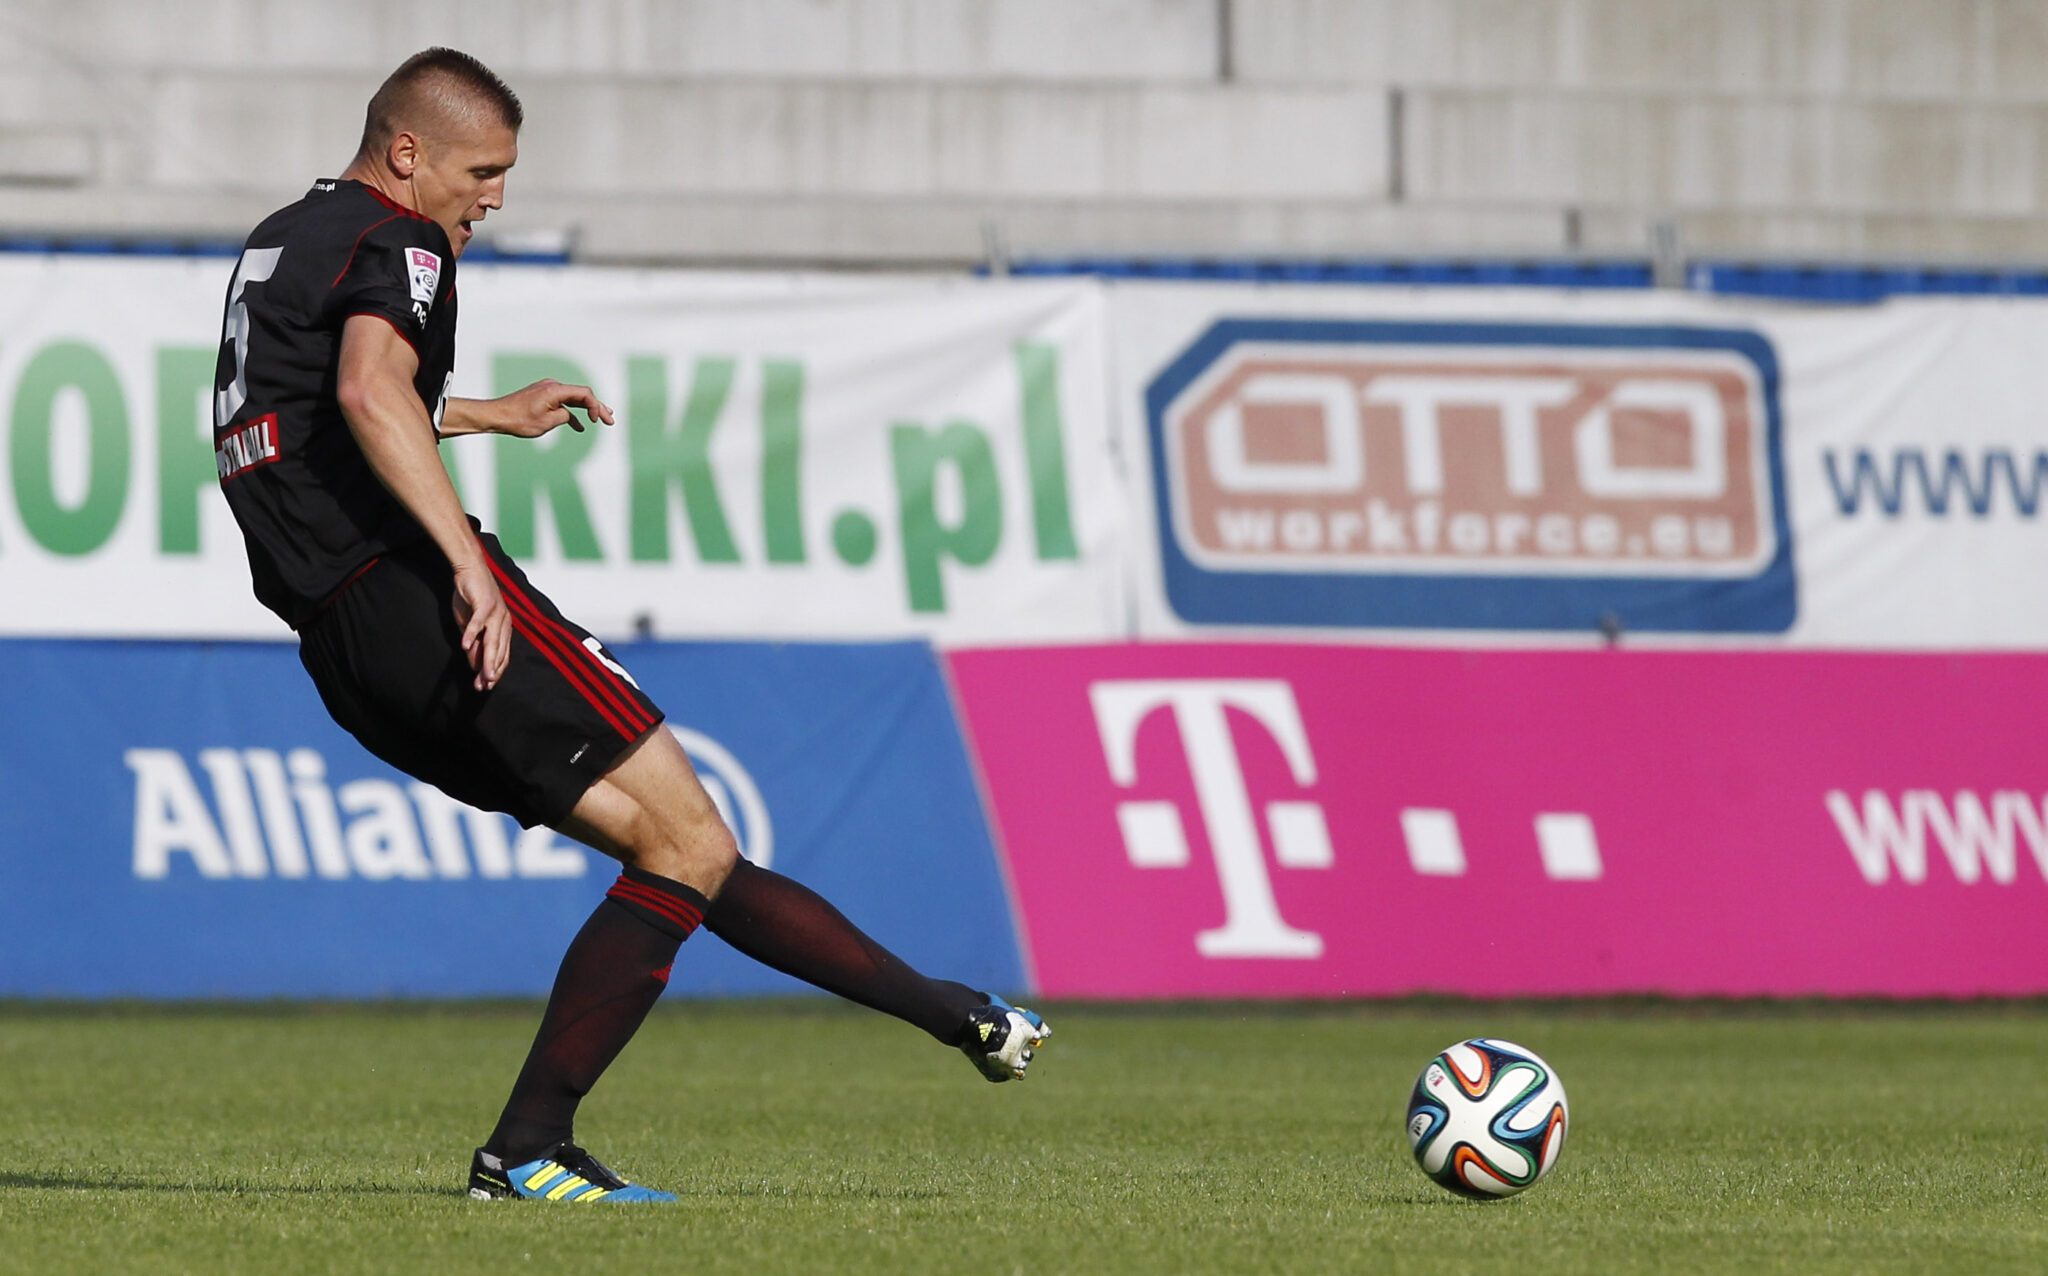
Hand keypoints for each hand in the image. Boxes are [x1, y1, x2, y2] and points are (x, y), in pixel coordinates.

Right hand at [450, 557, 511, 690]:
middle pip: (499, 651)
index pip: (502, 654)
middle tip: (485, 686)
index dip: (495, 670)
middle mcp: (503, 622)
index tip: (485, 686)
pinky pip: (477, 622)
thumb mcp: (471, 625)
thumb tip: (475, 663)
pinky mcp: (484, 603)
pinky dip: (472, 633)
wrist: (471, 570)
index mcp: (503, 628)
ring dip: (487, 659)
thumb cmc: (472, 598)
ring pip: (492, 640)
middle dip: (492, 670)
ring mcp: (495, 613)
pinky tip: (465, 646)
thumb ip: (475, 642)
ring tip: (483, 674)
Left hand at [493, 378, 615, 437]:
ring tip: (601, 419)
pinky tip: (579, 426)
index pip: (584, 394)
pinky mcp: (542, 397)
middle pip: (581, 395)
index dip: (595, 406)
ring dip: (587, 410)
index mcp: (555, 390)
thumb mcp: (546, 423)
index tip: (597, 421)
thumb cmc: (519, 420)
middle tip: (611, 419)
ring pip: (573, 399)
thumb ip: (564, 416)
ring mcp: (548, 391)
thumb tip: (570, 415)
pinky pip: (562, 403)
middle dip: (597, 407)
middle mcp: (553, 387)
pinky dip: (572, 413)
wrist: (497, 415)